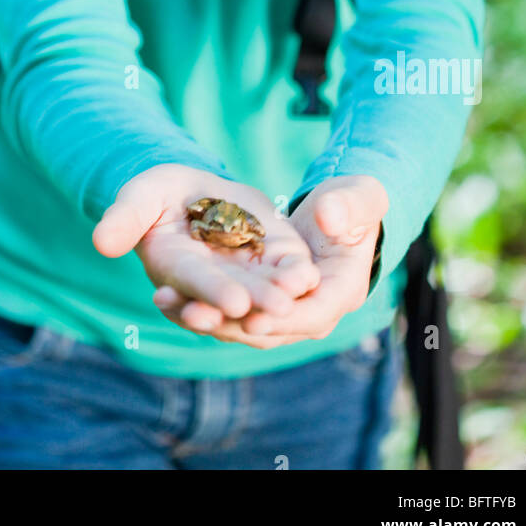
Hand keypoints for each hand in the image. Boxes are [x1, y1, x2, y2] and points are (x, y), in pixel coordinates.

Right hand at [92, 163, 320, 324]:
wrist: (191, 190)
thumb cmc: (158, 194)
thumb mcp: (139, 196)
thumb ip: (124, 217)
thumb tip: (100, 241)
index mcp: (176, 269)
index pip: (195, 284)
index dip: (213, 292)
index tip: (233, 301)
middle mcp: (212, 281)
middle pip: (235, 296)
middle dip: (256, 303)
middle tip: (277, 309)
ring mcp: (244, 273)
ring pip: (263, 292)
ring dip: (280, 297)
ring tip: (297, 294)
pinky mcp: (270, 255)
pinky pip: (284, 270)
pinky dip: (295, 276)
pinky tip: (308, 276)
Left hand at [150, 175, 387, 348]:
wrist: (338, 211)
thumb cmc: (353, 202)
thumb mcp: (361, 196)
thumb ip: (350, 205)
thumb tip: (329, 216)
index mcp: (342, 292)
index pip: (310, 315)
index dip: (278, 317)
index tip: (248, 315)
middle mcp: (311, 312)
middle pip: (267, 329)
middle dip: (227, 323)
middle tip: (192, 313)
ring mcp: (284, 311)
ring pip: (240, 323)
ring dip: (204, 316)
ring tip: (166, 300)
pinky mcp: (259, 301)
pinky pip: (226, 310)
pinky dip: (197, 303)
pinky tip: (164, 293)